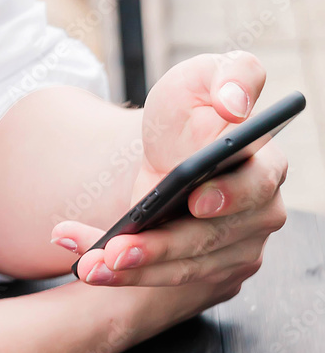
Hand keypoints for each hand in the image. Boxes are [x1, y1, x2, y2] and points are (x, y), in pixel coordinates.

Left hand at [52, 52, 287, 289]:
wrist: (165, 148)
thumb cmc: (189, 110)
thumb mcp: (203, 77)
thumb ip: (232, 74)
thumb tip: (236, 101)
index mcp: (266, 164)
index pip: (255, 186)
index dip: (228, 196)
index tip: (194, 201)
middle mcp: (260, 213)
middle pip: (207, 239)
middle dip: (157, 248)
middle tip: (113, 251)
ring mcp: (235, 247)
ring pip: (182, 268)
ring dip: (130, 271)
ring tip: (86, 266)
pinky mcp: (205, 268)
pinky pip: (162, 278)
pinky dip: (121, 276)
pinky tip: (87, 264)